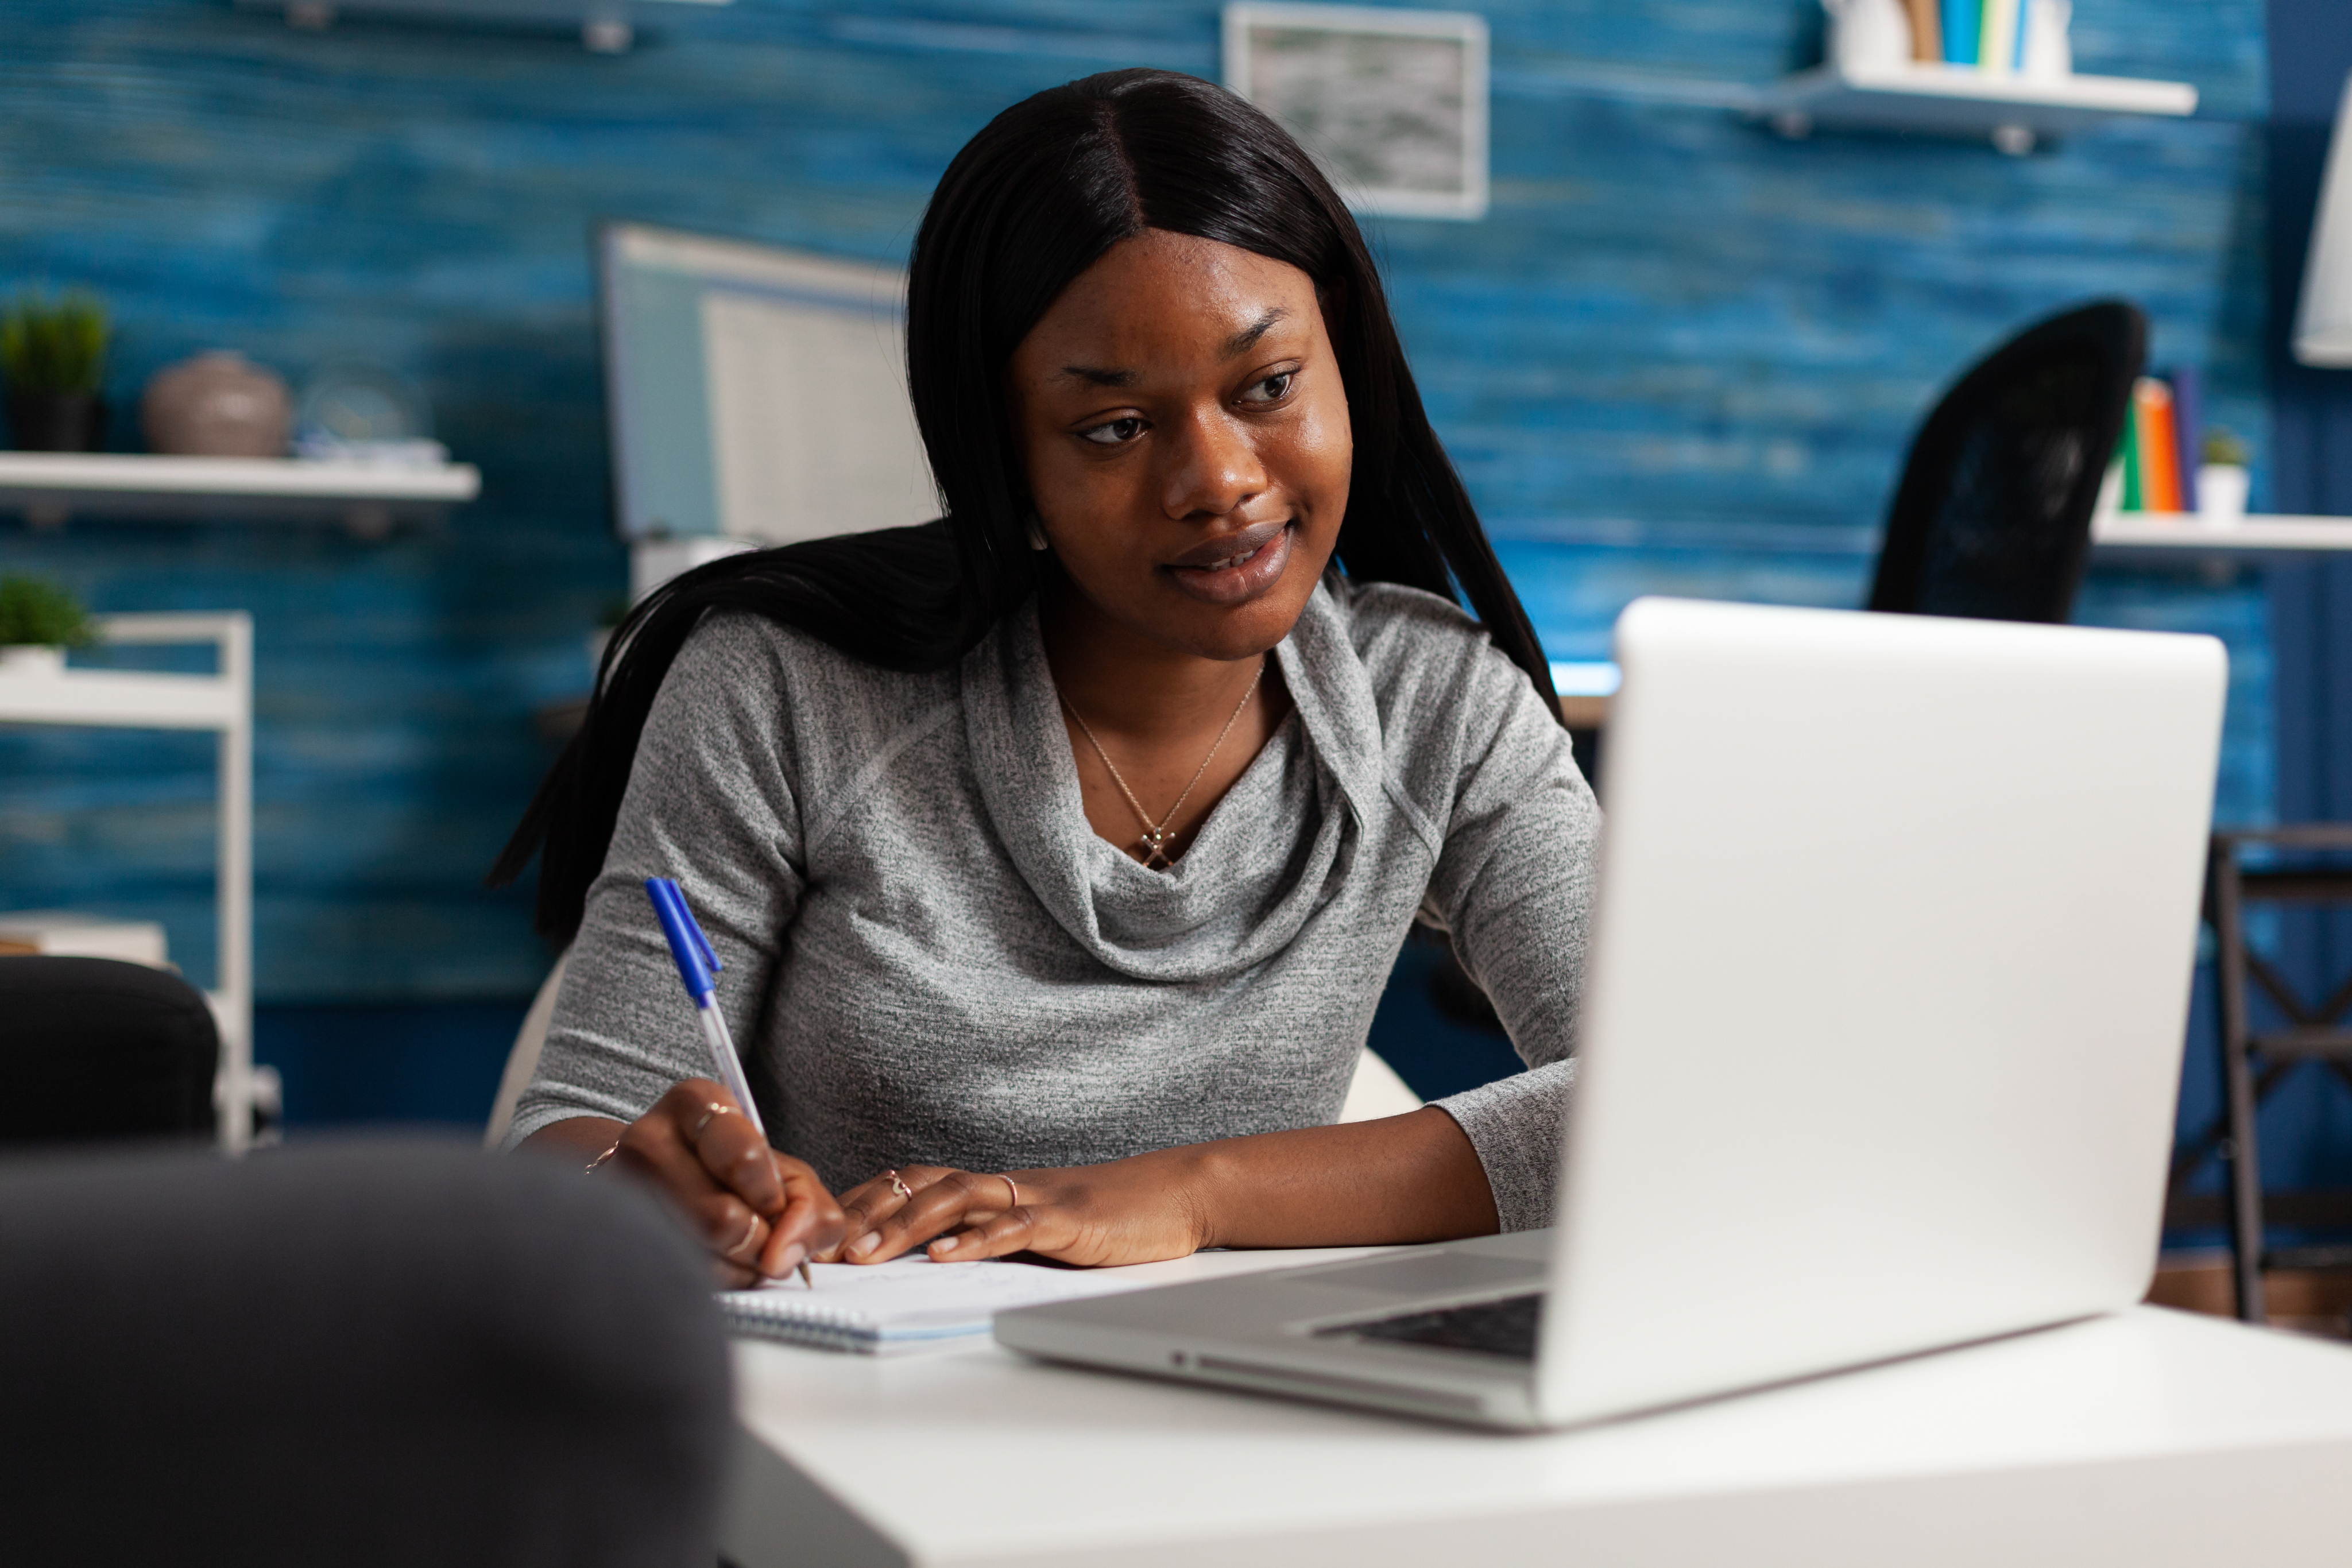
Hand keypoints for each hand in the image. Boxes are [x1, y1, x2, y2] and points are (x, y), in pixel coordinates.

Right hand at [606, 1079, 846, 1285]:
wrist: (661, 1178)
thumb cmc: (731, 1172)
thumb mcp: (783, 1171)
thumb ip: (809, 1207)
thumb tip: (783, 1257)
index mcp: (695, 1103)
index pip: (745, 1159)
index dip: (771, 1197)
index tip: (774, 1206)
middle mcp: (648, 1139)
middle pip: (721, 1218)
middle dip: (758, 1242)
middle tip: (763, 1238)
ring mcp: (620, 1187)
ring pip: (697, 1255)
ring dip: (737, 1266)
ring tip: (739, 1247)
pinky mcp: (613, 1231)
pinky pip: (674, 1275)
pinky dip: (711, 1279)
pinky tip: (713, 1258)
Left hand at [817, 1155, 1210, 1269]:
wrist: (1173, 1195)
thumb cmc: (1105, 1220)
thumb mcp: (1036, 1230)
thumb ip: (990, 1239)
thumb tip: (932, 1266)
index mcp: (992, 1189)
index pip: (912, 1183)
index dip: (864, 1203)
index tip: (819, 1230)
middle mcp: (1004, 1186)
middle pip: (920, 1184)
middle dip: (867, 1214)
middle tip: (822, 1245)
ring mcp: (1034, 1198)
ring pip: (956, 1198)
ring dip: (906, 1225)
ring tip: (868, 1254)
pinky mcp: (1065, 1219)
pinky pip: (1013, 1226)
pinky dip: (977, 1240)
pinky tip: (946, 1257)